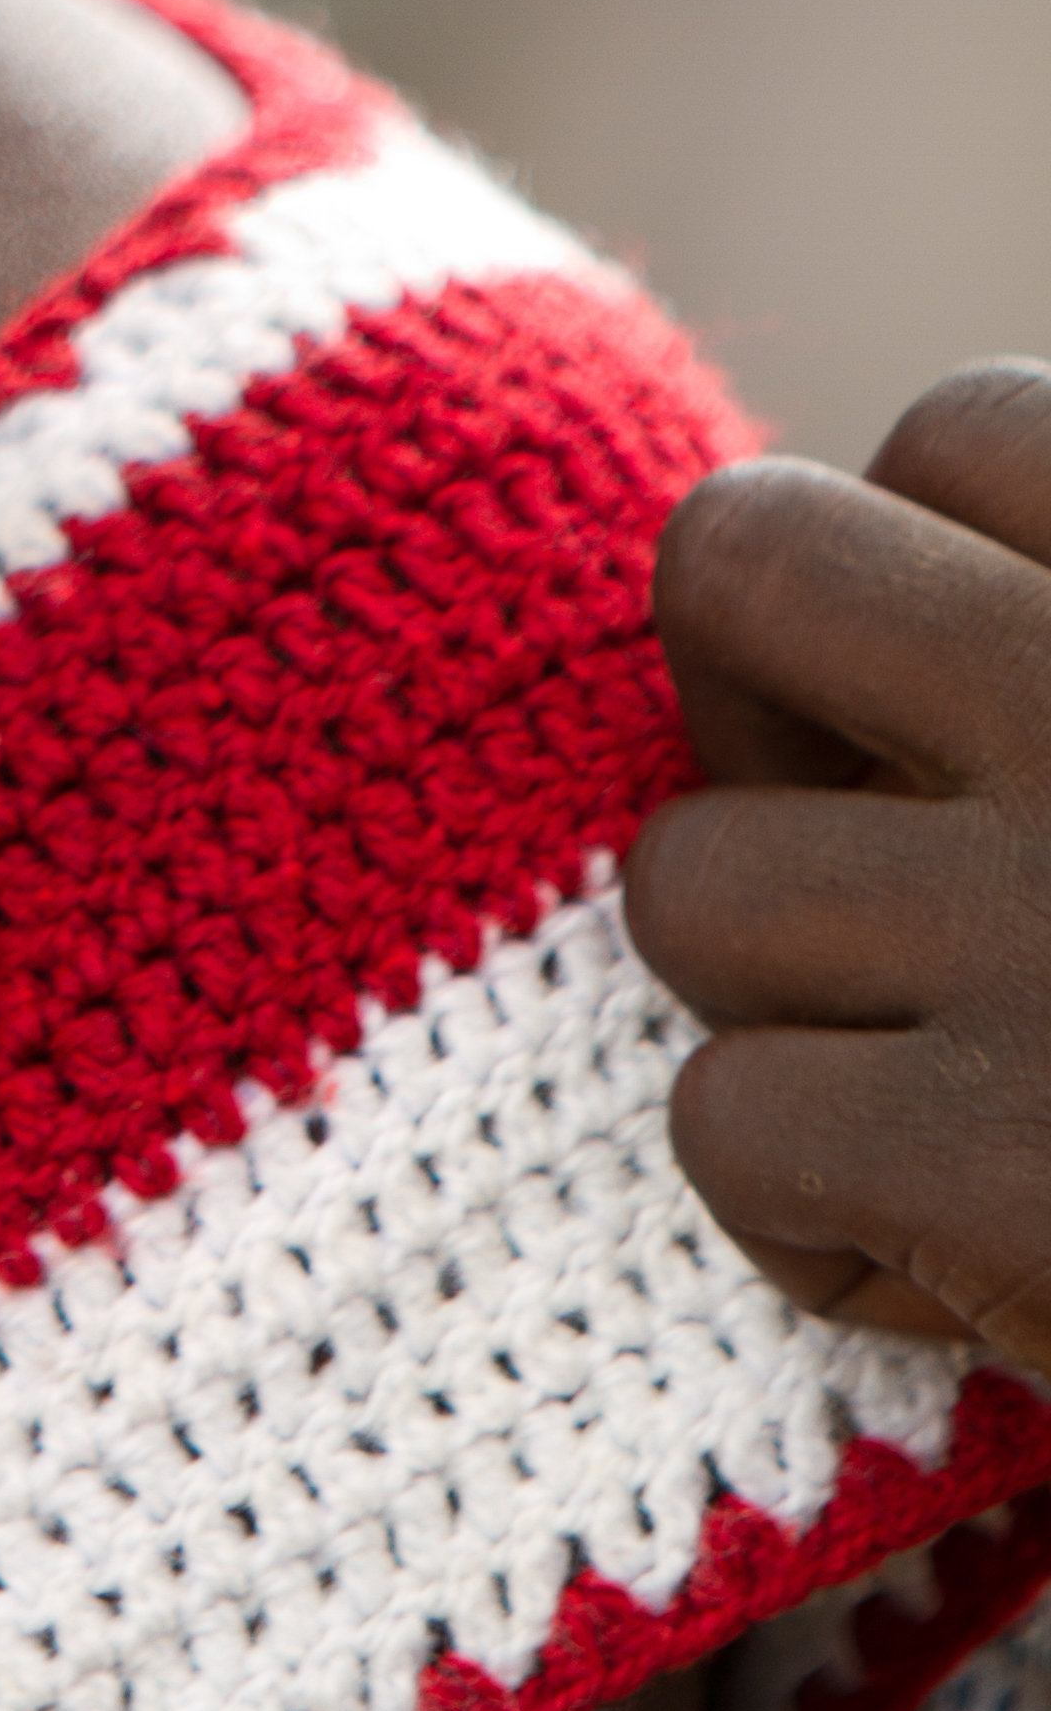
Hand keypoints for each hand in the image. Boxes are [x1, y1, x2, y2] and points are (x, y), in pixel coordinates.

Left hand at [628, 363, 1050, 1381]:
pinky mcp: (1015, 1161)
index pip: (957, 437)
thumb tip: (887, 548)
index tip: (993, 731)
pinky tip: (983, 1274)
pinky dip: (821, 1229)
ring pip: (695, 883)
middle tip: (878, 859)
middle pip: (734, 562)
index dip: (933, 586)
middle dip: (755, 714)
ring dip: (793, 1013)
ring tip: (964, 1100)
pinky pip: (728, 1126)